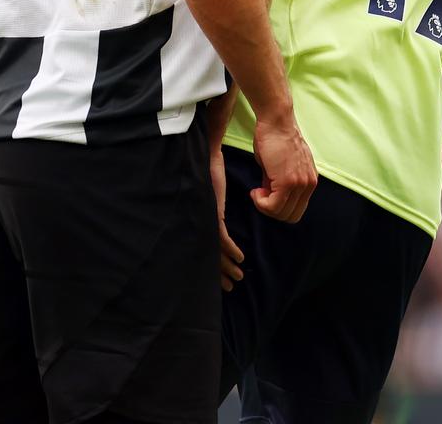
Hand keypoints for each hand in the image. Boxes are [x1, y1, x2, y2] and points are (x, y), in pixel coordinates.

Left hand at [210, 146, 244, 291]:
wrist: (208, 154)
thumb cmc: (209, 169)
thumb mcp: (213, 193)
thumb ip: (214, 207)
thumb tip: (219, 218)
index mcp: (202, 219)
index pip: (207, 248)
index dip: (215, 264)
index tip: (224, 278)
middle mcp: (202, 220)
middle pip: (208, 253)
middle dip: (218, 273)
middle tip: (228, 288)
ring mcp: (206, 217)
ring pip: (214, 250)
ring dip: (226, 265)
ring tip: (236, 279)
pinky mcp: (212, 210)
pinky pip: (221, 237)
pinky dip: (230, 249)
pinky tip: (239, 258)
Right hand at [251, 114, 316, 222]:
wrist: (276, 121)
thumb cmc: (274, 137)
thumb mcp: (279, 164)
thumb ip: (278, 182)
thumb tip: (269, 195)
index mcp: (309, 180)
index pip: (297, 210)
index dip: (279, 208)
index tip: (266, 194)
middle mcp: (308, 184)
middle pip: (291, 216)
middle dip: (271, 211)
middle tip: (260, 195)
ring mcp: (300, 184)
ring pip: (281, 213)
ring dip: (264, 206)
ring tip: (257, 191)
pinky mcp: (288, 182)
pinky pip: (273, 206)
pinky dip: (261, 203)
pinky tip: (255, 191)